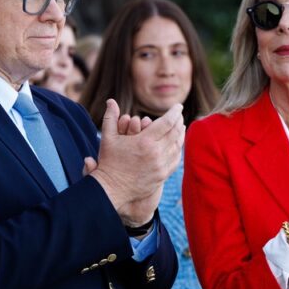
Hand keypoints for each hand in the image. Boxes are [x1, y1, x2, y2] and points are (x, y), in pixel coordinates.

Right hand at [88, 99, 183, 225]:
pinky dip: (178, 150)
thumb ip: (110, 117)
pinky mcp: (162, 176)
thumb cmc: (108, 162)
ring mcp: (160, 166)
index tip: (178, 106)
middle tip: (180, 115)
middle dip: (179, 121)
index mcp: (144, 141)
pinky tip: (177, 145)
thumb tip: (110, 100)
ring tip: (181, 127)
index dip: (175, 112)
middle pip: (175, 133)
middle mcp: (155, 153)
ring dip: (181, 135)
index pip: (167, 122)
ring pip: (177, 147)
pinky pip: (175, 160)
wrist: (111, 189)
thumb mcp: (108, 138)